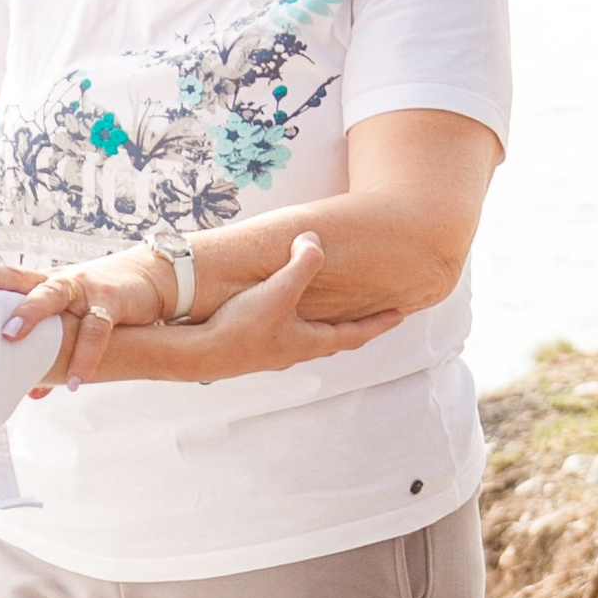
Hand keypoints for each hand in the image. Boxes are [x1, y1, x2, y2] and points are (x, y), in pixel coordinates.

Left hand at [0, 258, 151, 396]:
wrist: (151, 278)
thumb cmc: (103, 301)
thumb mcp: (76, 321)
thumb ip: (52, 354)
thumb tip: (33, 392)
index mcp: (46, 285)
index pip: (10, 278)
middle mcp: (61, 283)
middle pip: (25, 283)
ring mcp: (84, 290)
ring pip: (54, 296)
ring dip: (32, 316)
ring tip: (12, 339)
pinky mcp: (111, 303)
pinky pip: (96, 330)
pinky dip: (85, 357)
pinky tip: (76, 380)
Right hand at [178, 233, 399, 378]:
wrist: (198, 355)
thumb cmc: (240, 329)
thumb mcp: (277, 292)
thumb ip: (301, 267)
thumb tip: (314, 242)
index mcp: (309, 342)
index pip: (354, 334)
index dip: (379, 323)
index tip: (400, 315)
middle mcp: (293, 351)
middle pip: (332, 338)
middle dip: (352, 325)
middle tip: (370, 315)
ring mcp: (271, 352)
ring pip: (305, 336)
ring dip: (319, 324)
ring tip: (327, 310)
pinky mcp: (250, 348)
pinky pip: (280, 332)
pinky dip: (291, 321)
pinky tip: (278, 309)